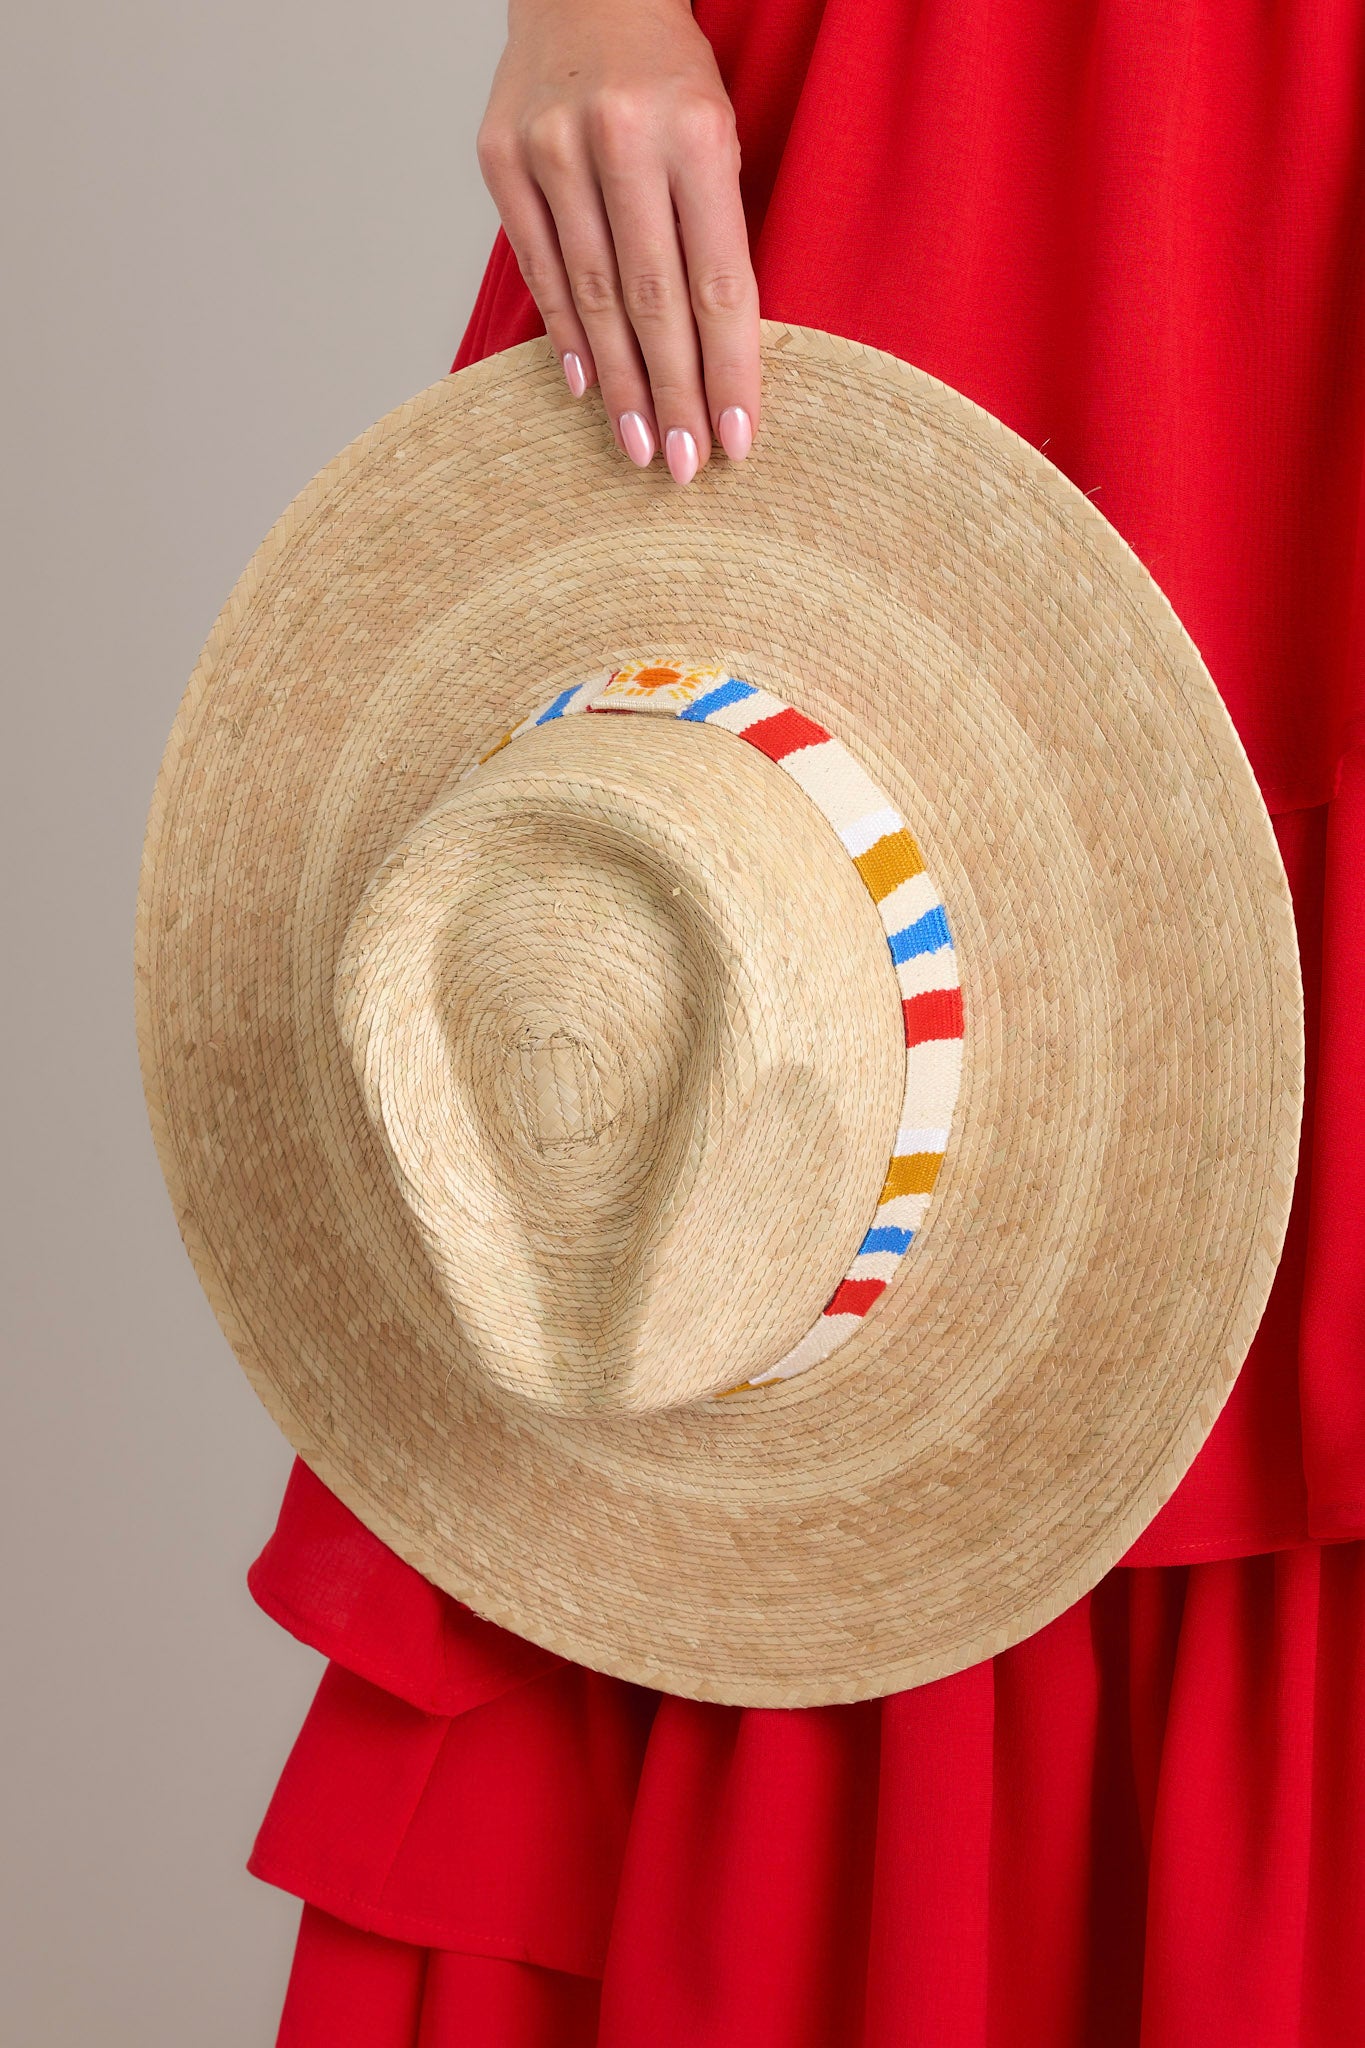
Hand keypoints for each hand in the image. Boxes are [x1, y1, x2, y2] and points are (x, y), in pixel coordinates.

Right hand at [476, 0, 759, 483]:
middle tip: (683, 467)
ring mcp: (550, 149)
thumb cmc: (667, 71)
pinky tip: (585, 386)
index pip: (717, 281)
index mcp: (692, 131)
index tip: (735, 441)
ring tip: (639, 447)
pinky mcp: (501, 158)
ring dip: (619, 384)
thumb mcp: (718, 128)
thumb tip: (720, 355)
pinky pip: (539, 266)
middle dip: (673, 395)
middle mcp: (617, 138)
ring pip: (593, 294)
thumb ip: (716, 227)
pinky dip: (565, 332)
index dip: (727, 369)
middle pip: (653, 301)